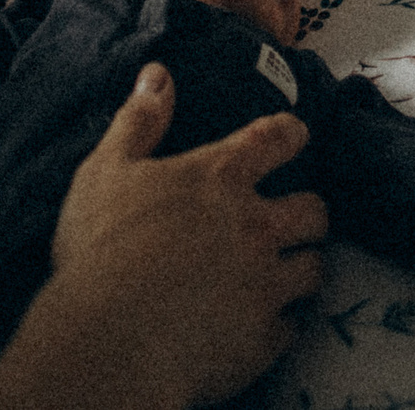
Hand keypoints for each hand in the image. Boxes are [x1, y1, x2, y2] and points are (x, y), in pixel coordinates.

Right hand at [0, 63, 326, 409]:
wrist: (108, 341)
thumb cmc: (101, 249)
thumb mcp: (106, 172)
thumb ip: (138, 121)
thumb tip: (158, 74)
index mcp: (218, 179)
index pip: (274, 139)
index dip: (290, 133)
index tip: (297, 134)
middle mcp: (255, 226)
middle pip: (313, 211)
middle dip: (309, 212)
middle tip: (294, 218)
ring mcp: (265, 284)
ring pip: (313, 270)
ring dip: (301, 267)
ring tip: (286, 272)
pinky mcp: (263, 337)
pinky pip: (290, 329)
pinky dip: (279, 324)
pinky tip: (260, 324)